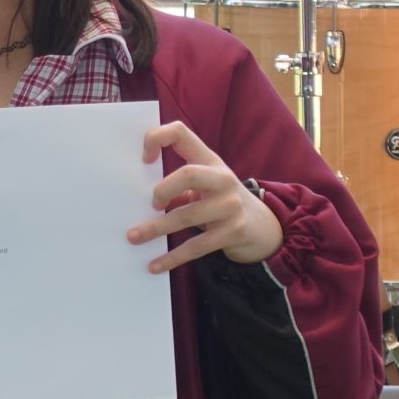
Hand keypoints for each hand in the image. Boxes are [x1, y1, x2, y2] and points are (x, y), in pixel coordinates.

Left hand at [127, 122, 282, 272]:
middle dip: (164, 189)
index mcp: (210, 160)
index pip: (181, 133)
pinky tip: (155, 265)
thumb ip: (180, 182)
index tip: (144, 159)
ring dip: (156, 229)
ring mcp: (230, 206)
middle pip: (188, 174)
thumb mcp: (207, 184)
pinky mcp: (233, 232)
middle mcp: (222, 179)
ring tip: (134, 237)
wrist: (264, 228)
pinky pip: (196, 247)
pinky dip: (172, 258)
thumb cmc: (222, 201)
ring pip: (186, 216)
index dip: (157, 138)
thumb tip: (137, 195)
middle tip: (151, 204)